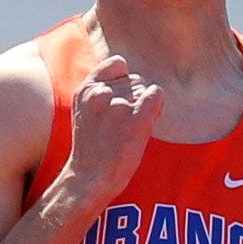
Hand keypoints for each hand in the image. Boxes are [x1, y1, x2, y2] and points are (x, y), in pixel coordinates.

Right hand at [66, 55, 163, 205]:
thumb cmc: (92, 149)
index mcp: (86, 89)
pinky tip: (146, 124)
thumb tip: (136, 80)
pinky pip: (156, 95)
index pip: (118, 64)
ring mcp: (118, 106)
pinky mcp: (136, 120)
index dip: (125, 80)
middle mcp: (101, 93)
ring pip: (145, 90)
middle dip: (136, 98)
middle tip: (123, 125)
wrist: (89, 179)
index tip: (121, 100)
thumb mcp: (86, 112)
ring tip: (129, 131)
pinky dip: (157, 106)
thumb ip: (102, 90)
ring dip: (145, 107)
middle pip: (136, 80)